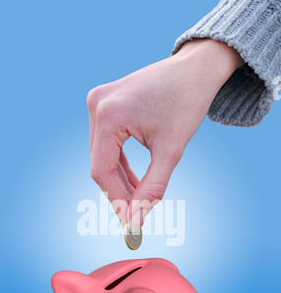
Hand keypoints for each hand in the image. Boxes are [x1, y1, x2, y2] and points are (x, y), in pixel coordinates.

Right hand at [86, 39, 242, 229]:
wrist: (196, 68)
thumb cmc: (187, 102)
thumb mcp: (171, 150)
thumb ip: (152, 187)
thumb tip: (136, 219)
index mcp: (109, 114)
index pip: (102, 170)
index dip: (115, 200)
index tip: (130, 224)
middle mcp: (97, 105)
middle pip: (100, 164)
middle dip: (119, 192)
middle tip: (136, 216)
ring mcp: (98, 102)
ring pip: (103, 155)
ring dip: (120, 180)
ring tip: (139, 199)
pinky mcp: (105, 104)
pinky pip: (107, 143)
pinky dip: (120, 163)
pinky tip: (134, 180)